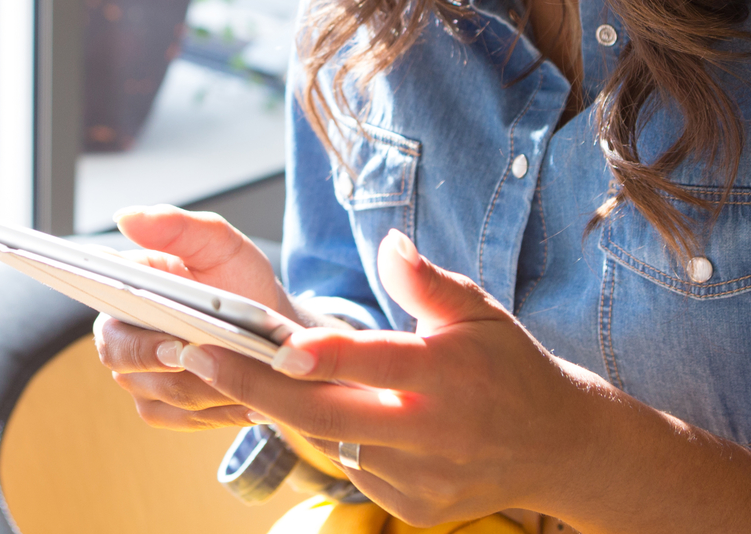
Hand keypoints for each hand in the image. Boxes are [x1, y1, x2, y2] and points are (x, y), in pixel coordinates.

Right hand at [90, 205, 300, 430]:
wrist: (275, 335)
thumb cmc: (242, 283)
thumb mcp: (220, 245)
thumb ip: (177, 227)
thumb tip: (126, 217)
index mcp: (126, 285)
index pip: (101, 296)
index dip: (117, 310)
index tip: (164, 330)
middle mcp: (121, 332)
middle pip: (121, 355)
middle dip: (166, 357)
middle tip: (202, 354)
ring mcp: (138, 375)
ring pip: (160, 391)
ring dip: (206, 384)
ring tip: (245, 373)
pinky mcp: (160, 408)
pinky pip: (180, 418)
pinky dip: (217, 411)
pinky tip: (249, 400)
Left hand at [171, 229, 605, 525]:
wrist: (556, 447)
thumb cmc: (508, 366)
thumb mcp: (480, 311)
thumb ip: (428, 282)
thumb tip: (389, 244)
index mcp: (447, 375)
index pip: (375, 363)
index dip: (324, 354)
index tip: (273, 340)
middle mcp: (430, 432)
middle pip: (326, 415)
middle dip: (253, 386)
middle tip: (194, 356)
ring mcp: (418, 478)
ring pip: (328, 442)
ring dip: (277, 408)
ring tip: (225, 370)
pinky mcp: (411, 506)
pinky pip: (350, 469)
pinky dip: (324, 437)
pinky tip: (305, 407)